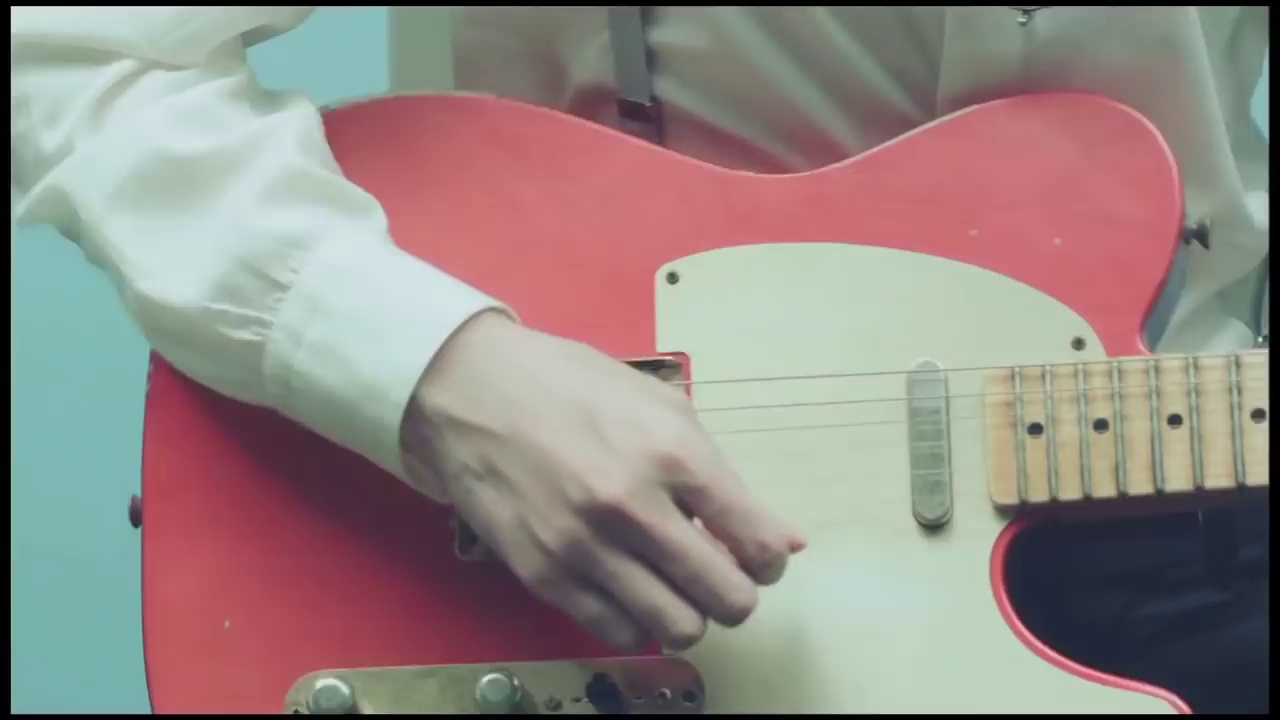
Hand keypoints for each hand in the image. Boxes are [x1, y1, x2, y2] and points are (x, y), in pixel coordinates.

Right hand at [401, 312, 805, 650]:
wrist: (471, 390)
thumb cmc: (569, 386)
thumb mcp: (661, 407)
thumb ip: (724, 477)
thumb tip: (785, 539)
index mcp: (673, 454)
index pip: (758, 544)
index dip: (768, 560)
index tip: (755, 555)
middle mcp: (633, 506)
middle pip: (728, 600)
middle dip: (737, 593)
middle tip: (719, 574)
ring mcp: (585, 547)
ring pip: (678, 628)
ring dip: (688, 613)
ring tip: (673, 583)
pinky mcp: (545, 575)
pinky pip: (617, 632)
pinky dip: (635, 620)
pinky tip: (629, 587)